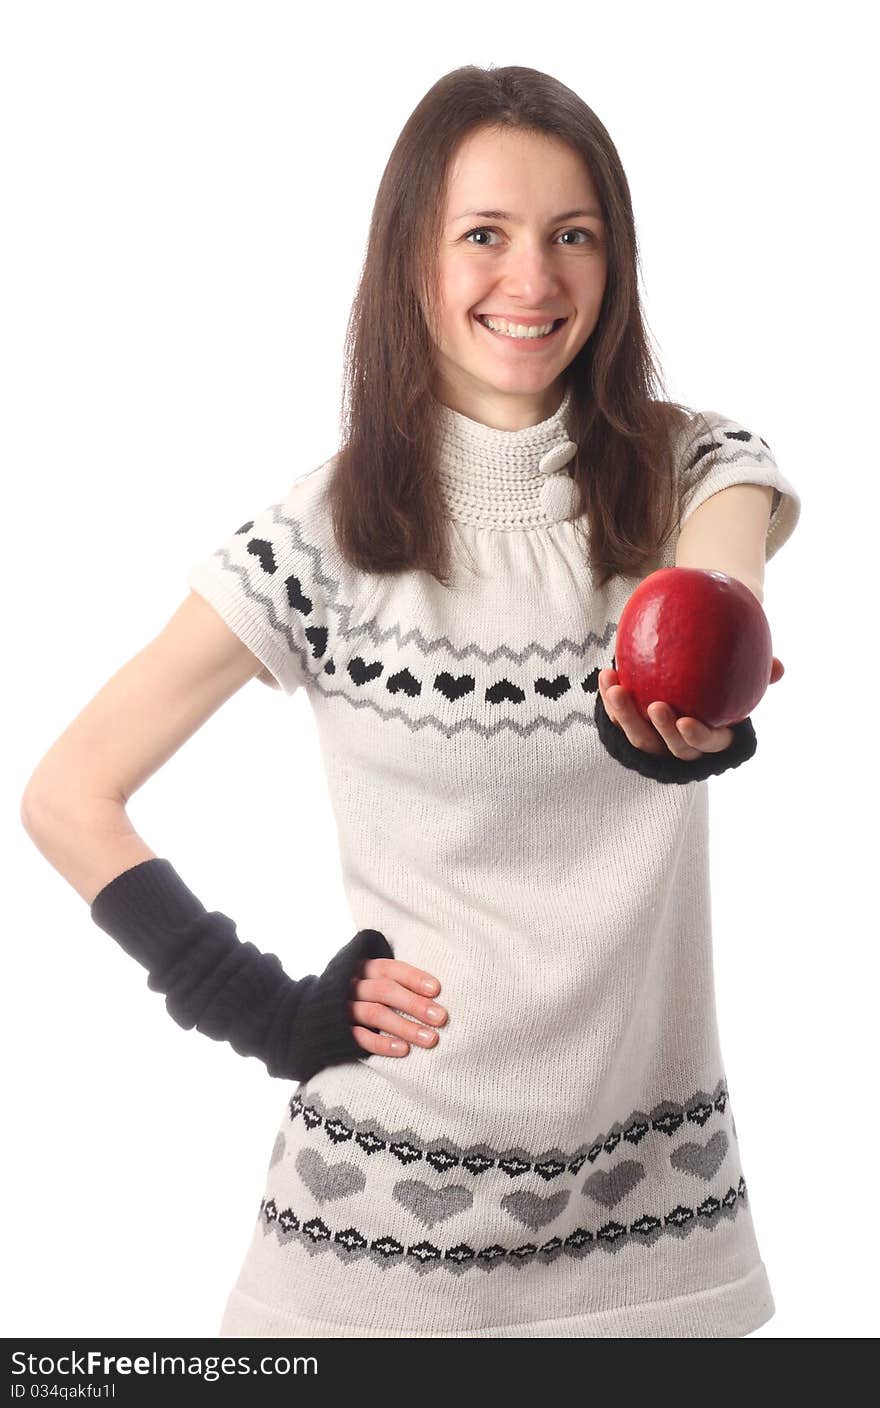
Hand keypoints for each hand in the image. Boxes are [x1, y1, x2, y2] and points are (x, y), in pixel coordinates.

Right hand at [348, 957, 447, 1056]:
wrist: (318, 1016)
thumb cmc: (362, 996)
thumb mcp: (373, 980)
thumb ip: (397, 983)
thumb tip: (436, 992)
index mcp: (364, 968)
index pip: (390, 968)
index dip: (413, 978)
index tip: (436, 989)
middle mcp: (353, 985)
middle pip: (384, 990)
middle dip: (415, 1004)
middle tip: (441, 1018)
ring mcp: (344, 1008)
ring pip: (374, 1014)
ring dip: (404, 1027)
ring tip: (430, 1039)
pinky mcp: (339, 1031)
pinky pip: (359, 1037)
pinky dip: (382, 1044)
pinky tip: (403, 1050)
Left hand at [597, 658, 783, 760]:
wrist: (683, 688)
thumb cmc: (719, 685)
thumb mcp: (739, 683)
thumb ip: (757, 676)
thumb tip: (779, 667)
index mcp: (713, 739)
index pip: (709, 744)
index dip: (698, 737)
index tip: (686, 721)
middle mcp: (683, 745)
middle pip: (672, 747)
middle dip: (661, 730)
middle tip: (654, 706)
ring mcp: (655, 742)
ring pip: (640, 738)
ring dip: (625, 715)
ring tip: (618, 689)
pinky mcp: (630, 732)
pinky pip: (618, 720)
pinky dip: (610, 701)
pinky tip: (607, 676)